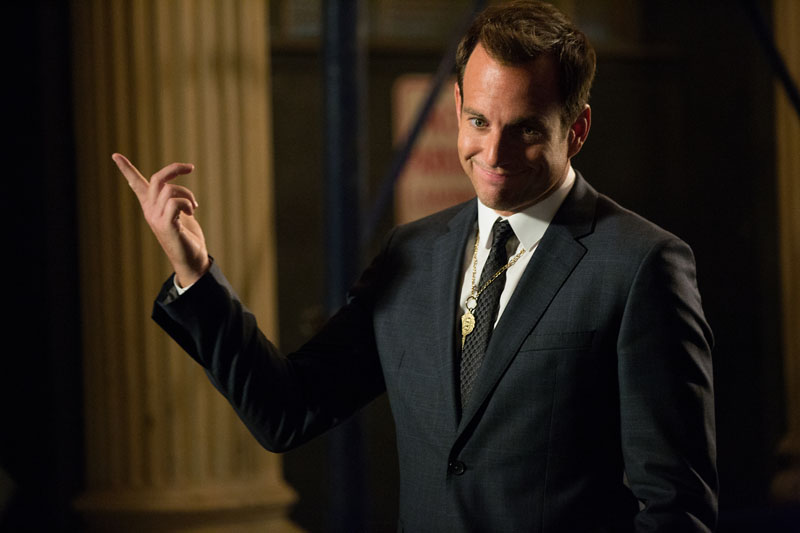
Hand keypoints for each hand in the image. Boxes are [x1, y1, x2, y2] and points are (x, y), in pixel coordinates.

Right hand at [113, 153, 210, 286]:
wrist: (192, 260)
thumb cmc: (187, 237)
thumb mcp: (180, 214)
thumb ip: (173, 200)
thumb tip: (172, 187)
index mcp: (152, 206)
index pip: (136, 183)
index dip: (126, 168)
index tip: (115, 154)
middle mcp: (150, 210)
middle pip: (157, 178)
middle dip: (175, 168)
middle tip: (190, 168)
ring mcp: (156, 218)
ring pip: (170, 190)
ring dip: (188, 195)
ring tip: (194, 207)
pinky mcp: (165, 225)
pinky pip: (174, 202)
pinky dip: (187, 204)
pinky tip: (192, 213)